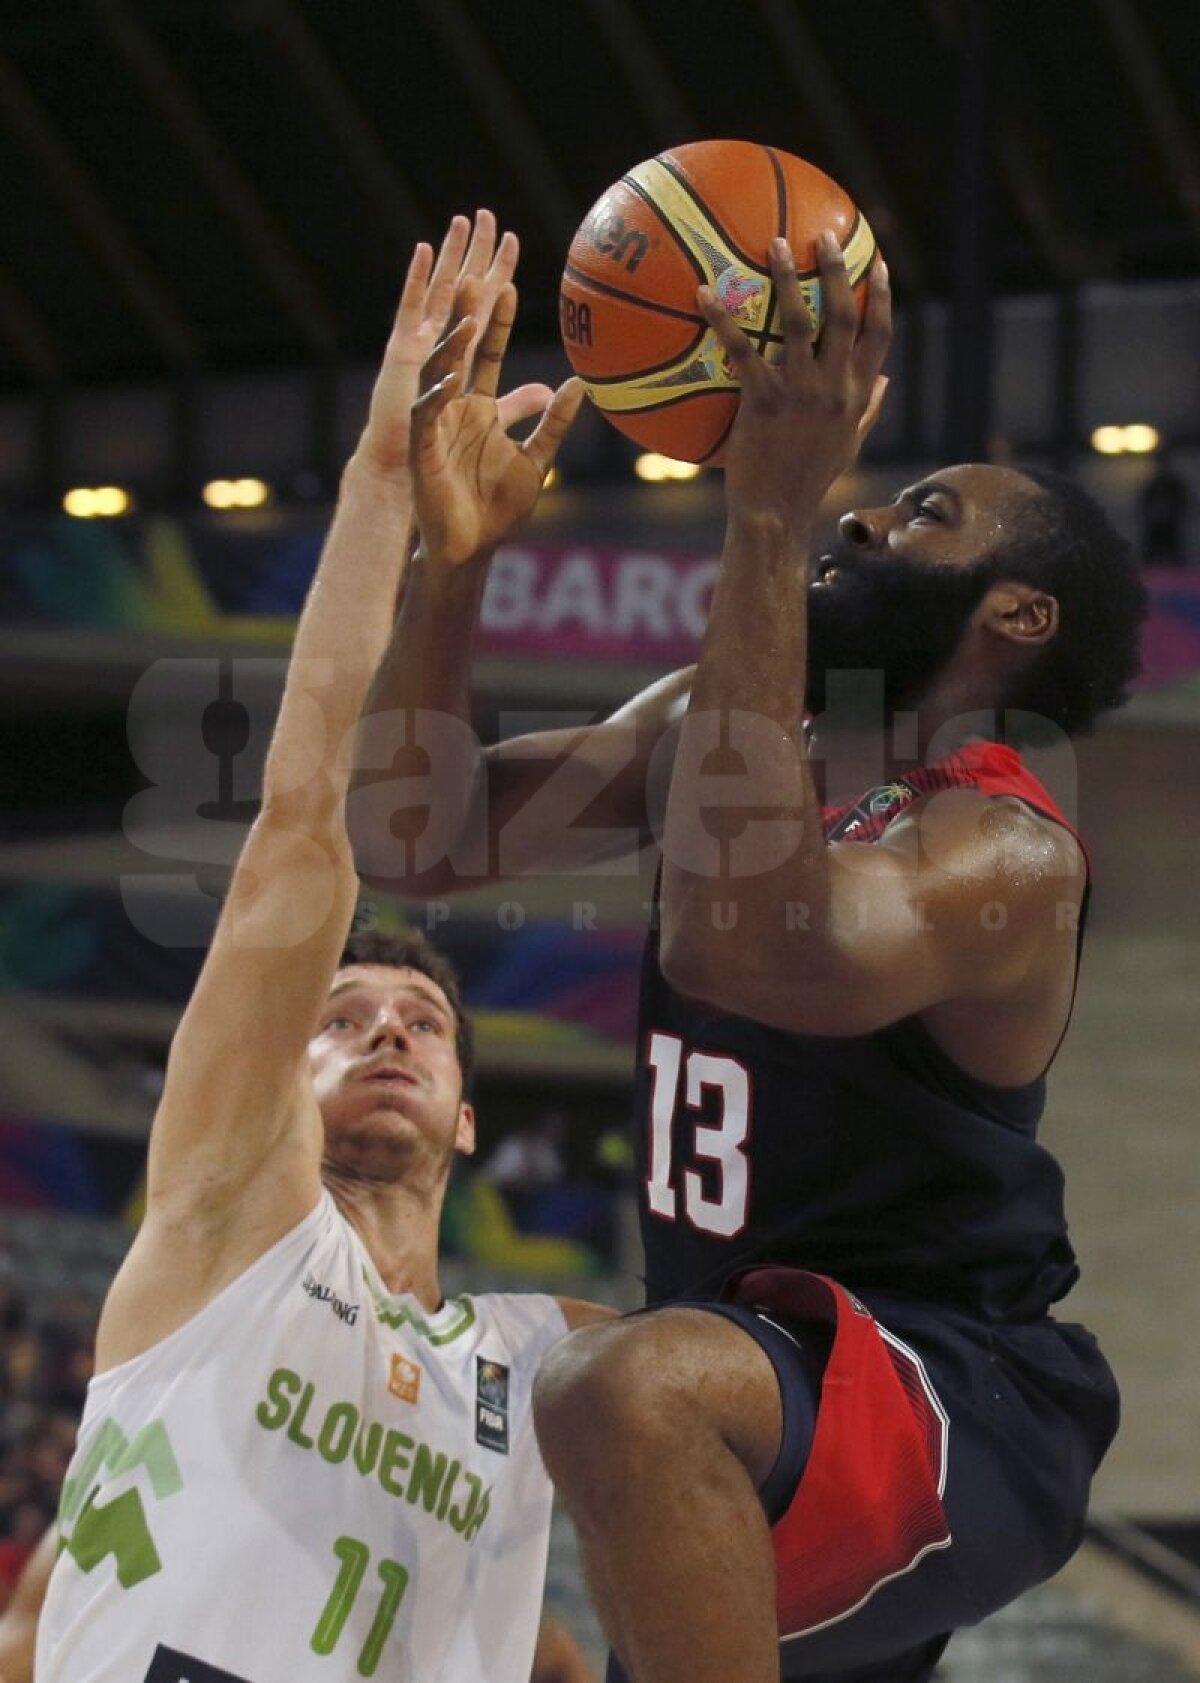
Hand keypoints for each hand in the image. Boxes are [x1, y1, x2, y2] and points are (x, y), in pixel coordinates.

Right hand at [411, 278, 584, 564]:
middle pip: (458, 352)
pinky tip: (449, 380)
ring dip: (450, 349)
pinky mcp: (422, 450)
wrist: (472, 548)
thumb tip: (579, 386)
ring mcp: (435, 427)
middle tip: (474, 275)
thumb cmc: (498, 509)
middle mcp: (454, 410)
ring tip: (465, 322)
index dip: (497, 321)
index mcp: (479, 409)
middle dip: (465, 315)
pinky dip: (436, 398)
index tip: (509, 283)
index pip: (487, 353)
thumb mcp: (537, 460)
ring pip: (437, 376)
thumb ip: (553, 423)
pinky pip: (425, 416)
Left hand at [698, 232, 890, 532]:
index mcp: (856, 395)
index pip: (879, 336)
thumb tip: (886, 381)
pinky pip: (743, 351)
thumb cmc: (809, 480)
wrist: (777, 514)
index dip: (881, 297)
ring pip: (799, 322)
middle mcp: (834, 388)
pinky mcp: (764, 402)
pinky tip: (705, 294)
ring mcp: (800, 394)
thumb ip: (869, 408)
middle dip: (836, 271)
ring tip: (773, 244)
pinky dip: (723, 320)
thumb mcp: (848, 445)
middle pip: (843, 316)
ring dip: (786, 279)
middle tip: (823, 236)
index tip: (877, 262)